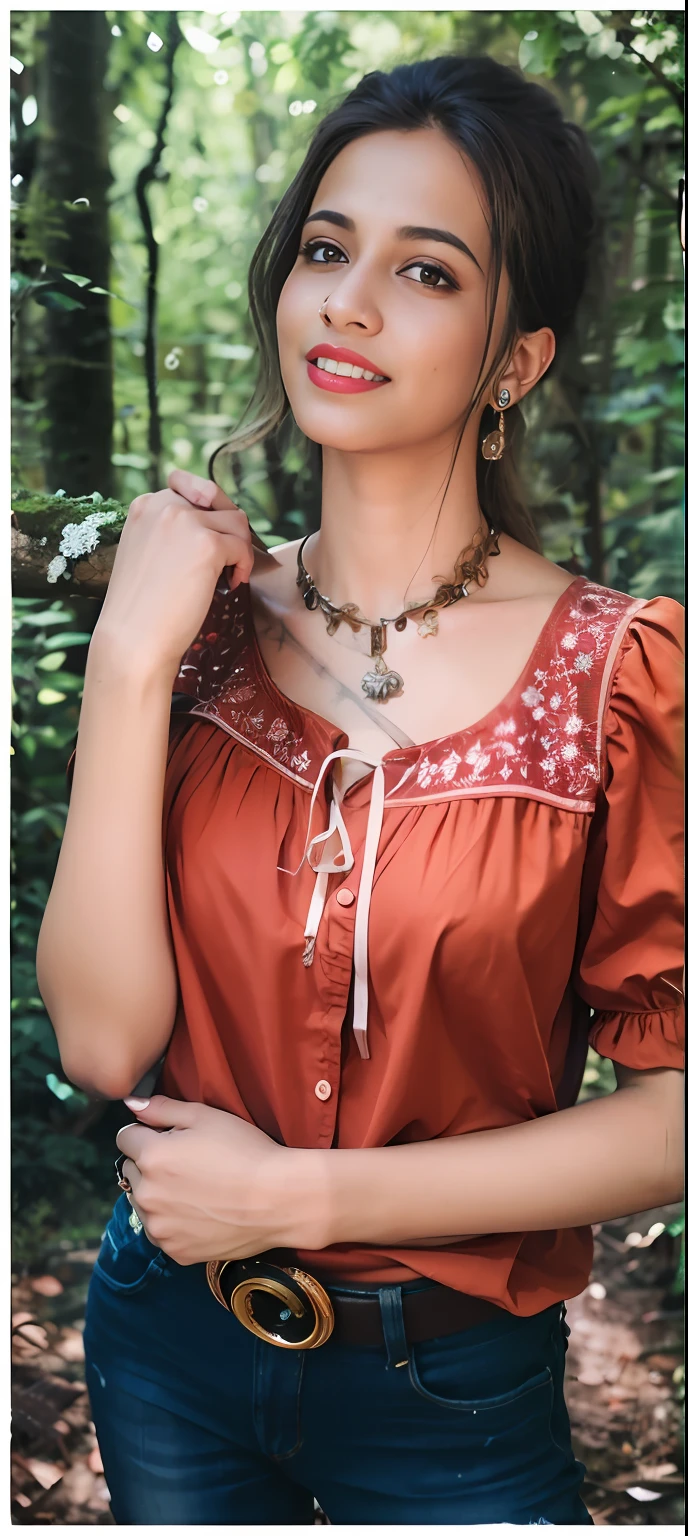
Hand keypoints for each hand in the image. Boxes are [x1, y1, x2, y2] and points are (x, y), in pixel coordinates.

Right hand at [92, 470, 256, 678]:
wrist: (133, 639)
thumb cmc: (140, 607)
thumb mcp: (146, 553)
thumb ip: (169, 531)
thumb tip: (212, 523)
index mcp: (144, 505)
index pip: (190, 489)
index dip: (208, 514)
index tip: (208, 541)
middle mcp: (163, 504)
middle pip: (217, 498)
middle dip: (228, 527)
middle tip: (228, 558)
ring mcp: (185, 522)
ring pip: (236, 520)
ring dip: (240, 547)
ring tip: (228, 574)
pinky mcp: (207, 544)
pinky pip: (242, 546)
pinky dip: (244, 566)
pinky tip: (231, 585)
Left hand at [115, 1095, 323, 1264]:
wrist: (279, 1199)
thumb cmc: (245, 1151)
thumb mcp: (206, 1116)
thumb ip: (162, 1108)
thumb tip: (130, 1105)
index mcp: (152, 1156)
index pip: (124, 1137)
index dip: (147, 1133)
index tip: (170, 1137)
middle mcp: (146, 1195)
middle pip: (130, 1170)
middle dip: (149, 1163)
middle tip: (186, 1163)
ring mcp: (159, 1228)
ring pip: (142, 1203)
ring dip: (157, 1194)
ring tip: (195, 1189)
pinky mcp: (174, 1251)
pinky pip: (160, 1231)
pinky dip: (172, 1222)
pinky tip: (200, 1213)